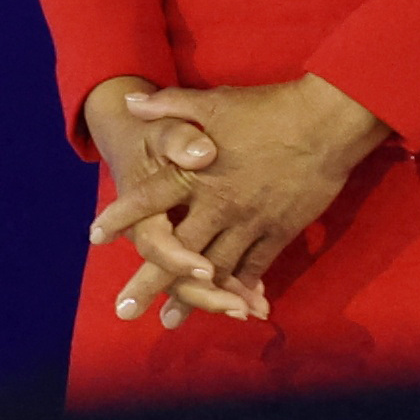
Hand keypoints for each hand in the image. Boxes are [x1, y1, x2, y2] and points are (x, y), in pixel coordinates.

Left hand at [108, 74, 389, 322]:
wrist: (325, 123)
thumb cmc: (265, 109)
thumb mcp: (210, 102)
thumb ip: (166, 106)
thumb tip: (127, 100)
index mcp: (194, 173)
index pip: (147, 200)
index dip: (120, 217)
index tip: (94, 238)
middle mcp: (217, 204)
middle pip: (177, 250)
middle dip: (149, 282)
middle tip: (126, 311)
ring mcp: (249, 221)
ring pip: (215, 268)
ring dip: (192, 297)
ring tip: (170, 319)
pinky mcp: (279, 231)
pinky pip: (256, 268)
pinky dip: (241, 288)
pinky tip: (230, 306)